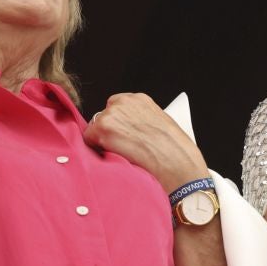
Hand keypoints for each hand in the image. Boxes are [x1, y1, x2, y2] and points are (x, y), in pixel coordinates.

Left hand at [83, 92, 209, 190]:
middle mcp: (124, 102)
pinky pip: (88, 141)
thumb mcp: (161, 125)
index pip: (116, 107)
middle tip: (125, 148)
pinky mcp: (103, 128)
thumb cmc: (176, 152)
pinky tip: (117, 157)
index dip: (119, 125)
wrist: (178, 166)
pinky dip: (98, 152)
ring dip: (104, 143)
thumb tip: (128, 131)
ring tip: (124, 155)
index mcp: (140, 99)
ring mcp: (112, 114)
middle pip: (102, 117)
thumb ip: (141, 121)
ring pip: (95, 130)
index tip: (126, 137)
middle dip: (109, 133)